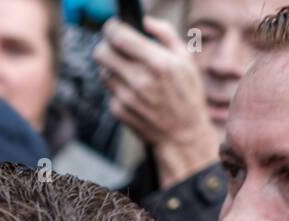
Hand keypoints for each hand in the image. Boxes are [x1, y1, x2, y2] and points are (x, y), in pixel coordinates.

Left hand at [94, 16, 219, 186]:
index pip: (119, 37)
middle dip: (105, 45)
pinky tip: (132, 88)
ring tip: (129, 68)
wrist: (182, 133)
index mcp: (158, 63)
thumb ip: (166, 34)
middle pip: (101, 53)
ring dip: (111, 66)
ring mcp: (126, 97)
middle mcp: (140, 80)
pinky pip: (109, 89)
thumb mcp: (186, 59)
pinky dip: (117, 85)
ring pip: (103, 71)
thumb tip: (145, 20)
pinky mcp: (118, 110)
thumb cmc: (187, 93)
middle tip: (114, 45)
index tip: (113, 26)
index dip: (111, 28)